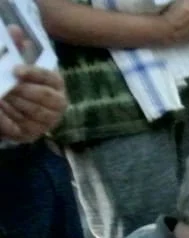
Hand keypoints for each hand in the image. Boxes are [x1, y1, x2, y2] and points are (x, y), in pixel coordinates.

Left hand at [0, 28, 66, 143]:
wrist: (22, 109)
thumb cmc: (24, 82)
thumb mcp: (22, 64)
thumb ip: (19, 48)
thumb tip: (15, 30)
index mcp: (57, 84)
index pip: (50, 78)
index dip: (34, 73)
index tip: (16, 69)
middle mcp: (59, 103)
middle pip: (42, 97)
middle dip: (20, 90)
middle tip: (5, 84)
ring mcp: (49, 121)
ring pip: (32, 112)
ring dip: (14, 103)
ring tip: (1, 95)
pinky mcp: (35, 134)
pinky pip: (22, 126)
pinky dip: (9, 118)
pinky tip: (1, 109)